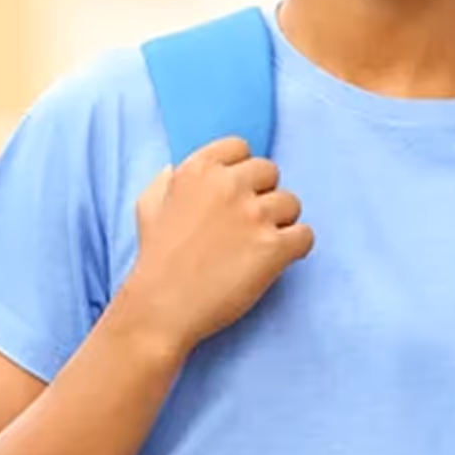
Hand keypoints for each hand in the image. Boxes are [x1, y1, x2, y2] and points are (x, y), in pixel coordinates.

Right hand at [124, 137, 313, 358]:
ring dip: (280, 222)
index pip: (241, 147)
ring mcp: (253, 215)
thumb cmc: (154, 260)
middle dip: (262, 195)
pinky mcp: (273, 247)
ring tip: (258, 245)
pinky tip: (276, 259)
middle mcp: (228, 185)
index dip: (241, 171)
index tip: (234, 193)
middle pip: (271, 172)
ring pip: (292, 203)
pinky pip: (305, 234)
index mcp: (198, 170)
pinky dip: (296, 248)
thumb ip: (166, 182)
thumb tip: (172, 169)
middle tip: (247, 224)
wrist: (161, 308)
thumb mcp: (149, 207)